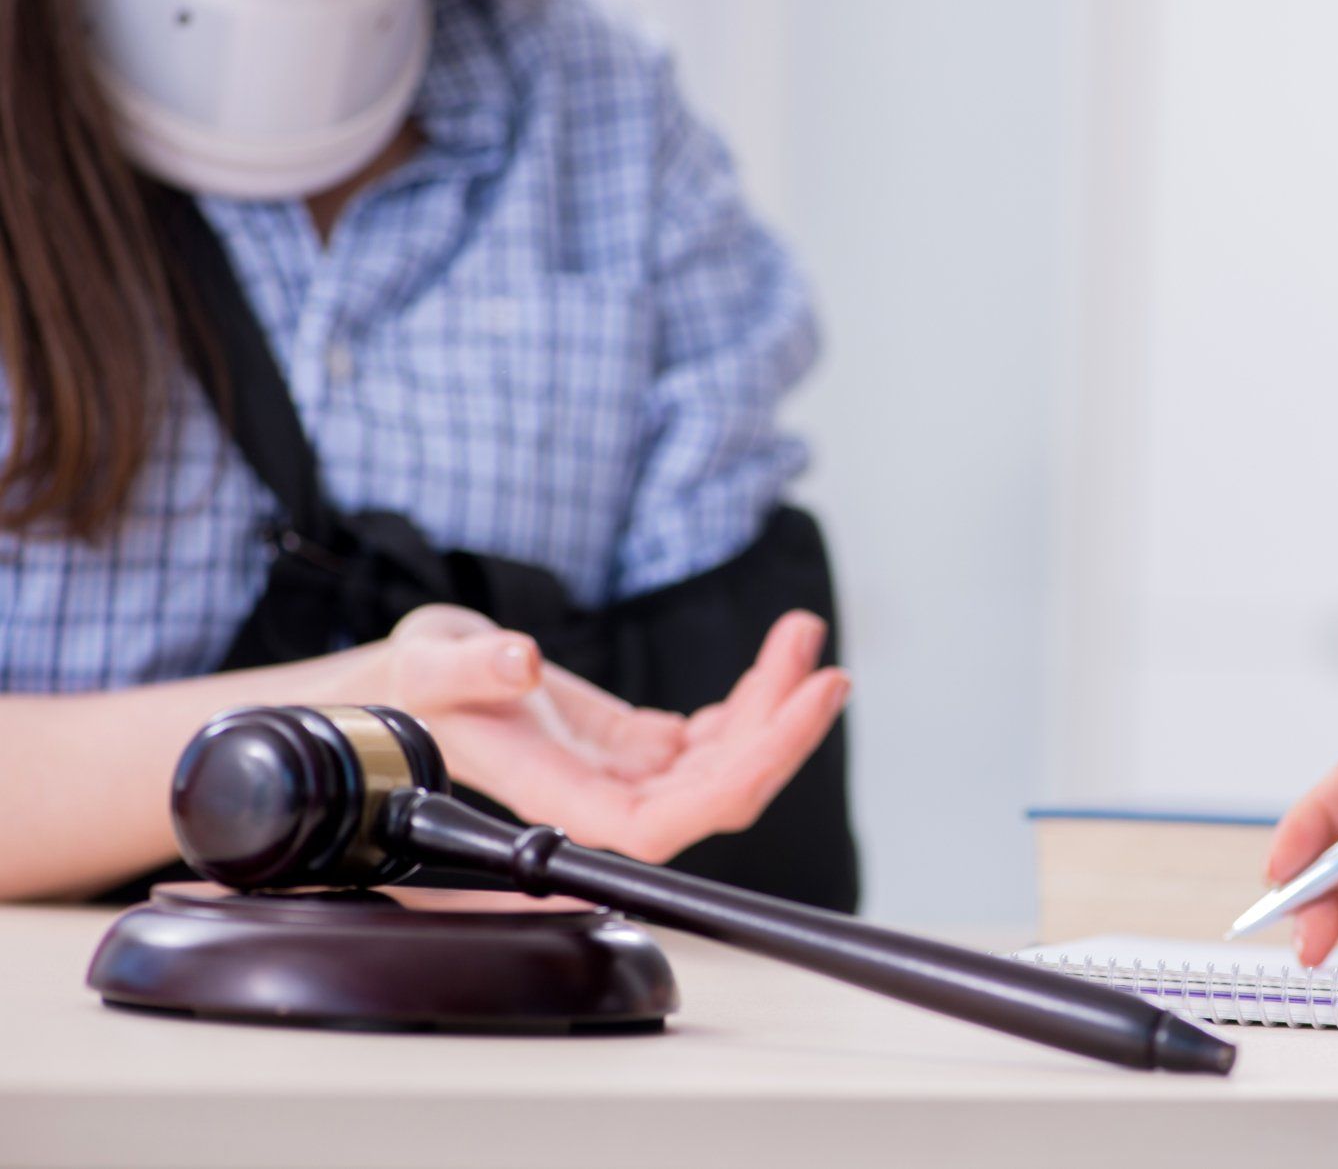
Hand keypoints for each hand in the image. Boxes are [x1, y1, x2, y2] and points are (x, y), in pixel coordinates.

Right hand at [355, 604, 849, 862]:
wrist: (393, 693)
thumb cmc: (400, 690)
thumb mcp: (426, 661)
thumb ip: (471, 668)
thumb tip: (522, 665)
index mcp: (558, 793)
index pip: (664, 821)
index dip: (737, 782)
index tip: (791, 717)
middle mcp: (601, 795)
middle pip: (715, 793)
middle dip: (780, 734)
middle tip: (824, 670)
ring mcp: (623, 773)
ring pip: (722, 761)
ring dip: (772, 704)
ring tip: (800, 637)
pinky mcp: (632, 748)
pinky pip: (709, 739)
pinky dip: (750, 700)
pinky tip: (772, 661)